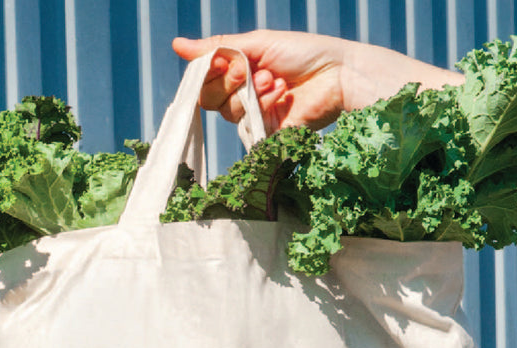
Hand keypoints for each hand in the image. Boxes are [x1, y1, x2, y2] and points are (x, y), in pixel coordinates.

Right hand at [172, 30, 461, 132]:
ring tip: (277, 81)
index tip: (229, 61)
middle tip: (253, 70)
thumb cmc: (304, 53)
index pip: (205, 78)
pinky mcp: (269, 135)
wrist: (339, 74)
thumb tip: (177, 45)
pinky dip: (263, 108)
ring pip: (228, 113)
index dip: (211, 71)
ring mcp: (256, 115)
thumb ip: (217, 48)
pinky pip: (249, 128)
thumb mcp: (257, 43)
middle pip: (210, 98)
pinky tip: (283, 96)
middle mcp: (244, 94)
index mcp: (240, 69)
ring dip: (251, 92)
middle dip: (230, 81)